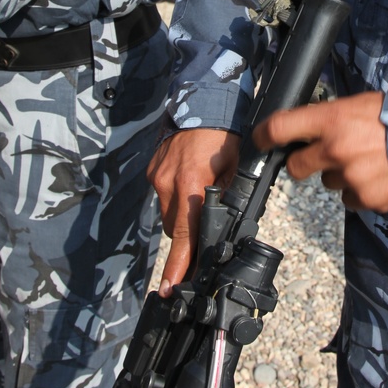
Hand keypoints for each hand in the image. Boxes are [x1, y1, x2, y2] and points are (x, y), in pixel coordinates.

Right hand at [148, 128, 239, 294]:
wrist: (202, 101)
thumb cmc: (224, 135)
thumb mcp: (235, 168)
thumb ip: (227, 197)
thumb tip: (225, 224)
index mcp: (192, 185)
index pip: (185, 236)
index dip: (178, 265)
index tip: (170, 287)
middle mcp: (169, 184)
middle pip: (176, 229)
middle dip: (189, 231)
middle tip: (205, 218)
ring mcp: (157, 176)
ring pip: (169, 213)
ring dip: (182, 212)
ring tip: (198, 190)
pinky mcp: (152, 170)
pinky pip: (162, 194)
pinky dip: (175, 194)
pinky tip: (188, 178)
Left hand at [252, 92, 387, 214]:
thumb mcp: (366, 103)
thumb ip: (338, 116)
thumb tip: (318, 124)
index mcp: (333, 118)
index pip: (281, 127)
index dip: (264, 135)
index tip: (260, 139)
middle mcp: (335, 149)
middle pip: (296, 166)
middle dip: (304, 162)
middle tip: (323, 155)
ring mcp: (349, 177)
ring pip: (328, 182)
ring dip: (340, 175)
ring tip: (369, 162)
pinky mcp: (364, 199)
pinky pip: (350, 199)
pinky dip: (360, 192)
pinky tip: (379, 177)